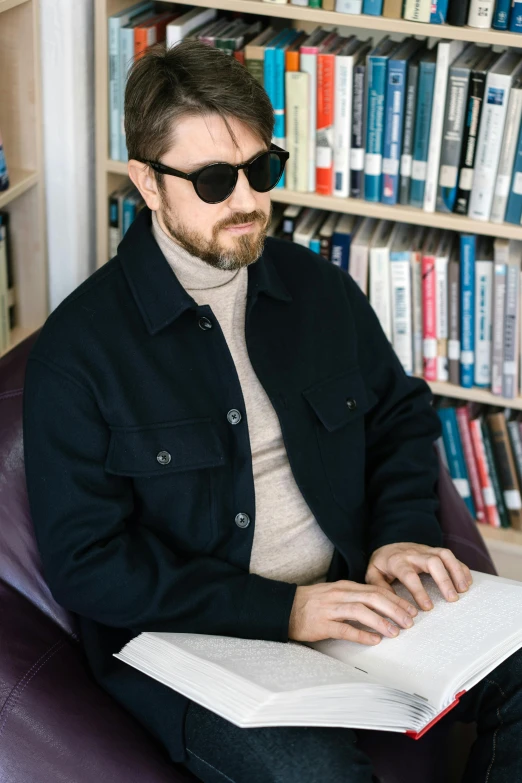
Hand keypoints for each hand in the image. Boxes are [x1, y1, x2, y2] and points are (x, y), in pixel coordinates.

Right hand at [288, 580, 418, 645]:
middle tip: (409, 621)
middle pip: (373, 598)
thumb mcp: (335, 594)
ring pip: (361, 611)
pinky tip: (374, 640)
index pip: (376, 589)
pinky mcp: (322, 624)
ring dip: (381, 621)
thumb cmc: (312, 603)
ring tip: (395, 632)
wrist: (284, 608)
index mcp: (345, 587)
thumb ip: (355, 598)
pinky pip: (345, 628)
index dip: (395, 599)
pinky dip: (361, 634)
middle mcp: (340, 594)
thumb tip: (379, 606)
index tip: (410, 609)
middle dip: (394, 609)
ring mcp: (330, 609)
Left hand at [365, 542, 472, 610]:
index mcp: (397, 561)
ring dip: (456, 571)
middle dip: (444, 580)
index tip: (427, 607)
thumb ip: (379, 587)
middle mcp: (413, 553)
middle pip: (432, 561)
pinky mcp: (435, 551)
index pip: (409, 575)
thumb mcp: (373, 574)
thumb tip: (391, 603)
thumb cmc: (382, 564)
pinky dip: (461, 567)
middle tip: (452, 599)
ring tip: (463, 590)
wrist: (387, 545)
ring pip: (445, 555)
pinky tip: (467, 582)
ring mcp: (426, 550)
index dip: (419, 591)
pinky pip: (451, 556)